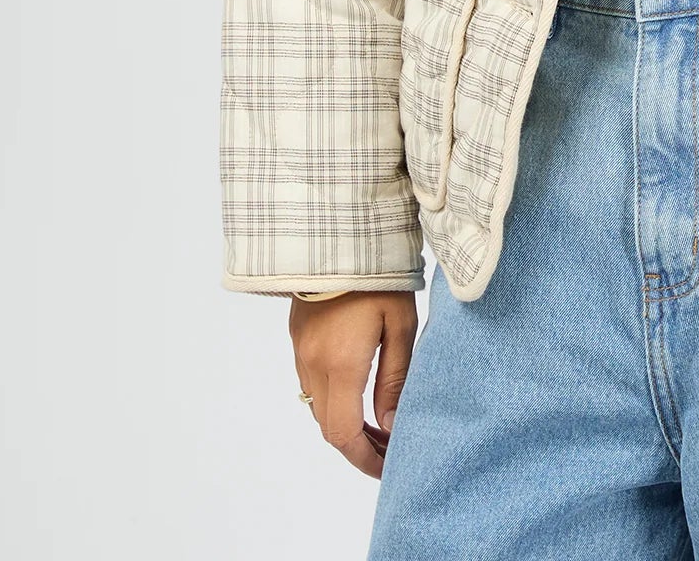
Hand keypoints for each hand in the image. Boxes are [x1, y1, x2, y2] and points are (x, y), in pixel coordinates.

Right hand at [289, 291, 418, 478]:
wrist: (337, 233)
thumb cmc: (378, 276)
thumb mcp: (400, 325)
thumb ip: (394, 379)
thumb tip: (388, 424)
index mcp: (340, 364)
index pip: (343, 434)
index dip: (364, 458)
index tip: (388, 466)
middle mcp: (312, 363)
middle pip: (328, 426)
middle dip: (358, 446)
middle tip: (390, 449)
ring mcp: (300, 350)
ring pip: (318, 406)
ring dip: (344, 424)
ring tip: (379, 425)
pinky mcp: (298, 336)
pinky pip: (311, 383)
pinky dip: (333, 400)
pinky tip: (357, 394)